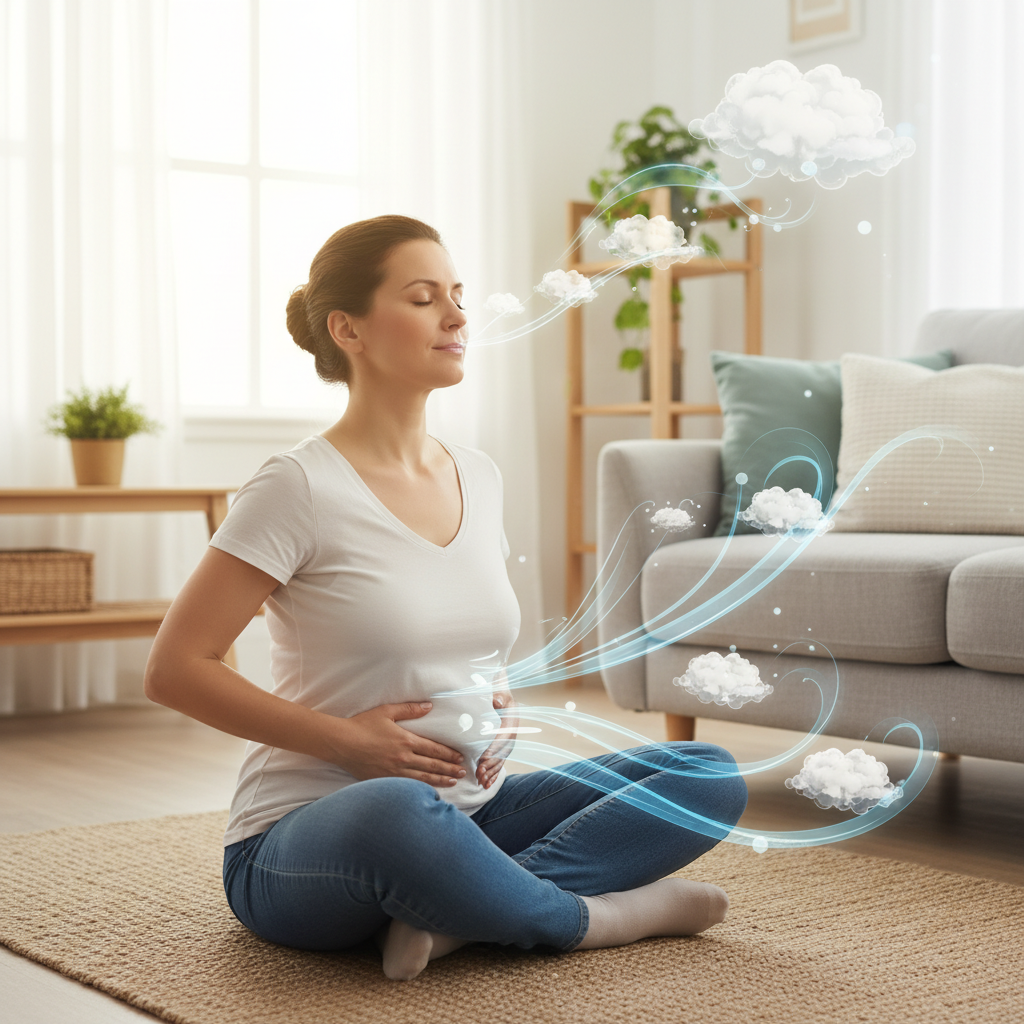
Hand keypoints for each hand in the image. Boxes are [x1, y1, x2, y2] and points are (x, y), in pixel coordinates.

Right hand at [322, 702, 466, 787]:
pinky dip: (421, 788)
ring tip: (453, 783)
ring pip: (423, 778)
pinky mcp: (384, 780)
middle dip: (450, 769)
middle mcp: (403, 758)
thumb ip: (410, 709)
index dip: (449, 754)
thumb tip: (429, 706)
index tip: (460, 757)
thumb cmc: (362, 725)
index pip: (434, 750)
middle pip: (432, 766)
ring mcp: (394, 772)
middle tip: (463, 773)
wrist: (341, 743)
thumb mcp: (387, 711)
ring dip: (440, 780)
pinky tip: (429, 791)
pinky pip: (407, 786)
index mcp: (406, 741)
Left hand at [476, 686, 517, 789]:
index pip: (502, 738)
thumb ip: (499, 695)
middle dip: (490, 765)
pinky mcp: (502, 749)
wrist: (503, 697)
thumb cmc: (499, 694)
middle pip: (501, 753)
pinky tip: (486, 785)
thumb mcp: (500, 692)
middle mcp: (511, 736)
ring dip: (491, 773)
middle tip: (478, 774)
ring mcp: (507, 744)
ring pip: (500, 762)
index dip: (493, 749)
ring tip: (481, 783)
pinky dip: (493, 775)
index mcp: (511, 723)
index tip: (483, 758)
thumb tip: (497, 701)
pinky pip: (499, 764)